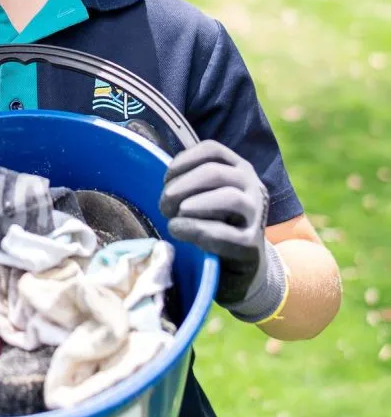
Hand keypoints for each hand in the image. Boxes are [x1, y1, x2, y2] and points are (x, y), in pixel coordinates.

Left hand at [159, 140, 268, 306]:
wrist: (243, 267)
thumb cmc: (217, 223)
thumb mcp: (207, 195)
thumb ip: (190, 181)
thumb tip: (160, 176)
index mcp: (239, 169)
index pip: (212, 150)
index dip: (184, 160)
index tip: (165, 179)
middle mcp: (253, 186)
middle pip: (215, 172)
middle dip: (182, 186)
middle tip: (164, 203)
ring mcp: (255, 215)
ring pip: (229, 197)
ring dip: (193, 204)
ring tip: (174, 215)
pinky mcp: (251, 245)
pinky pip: (224, 233)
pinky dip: (196, 229)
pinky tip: (178, 230)